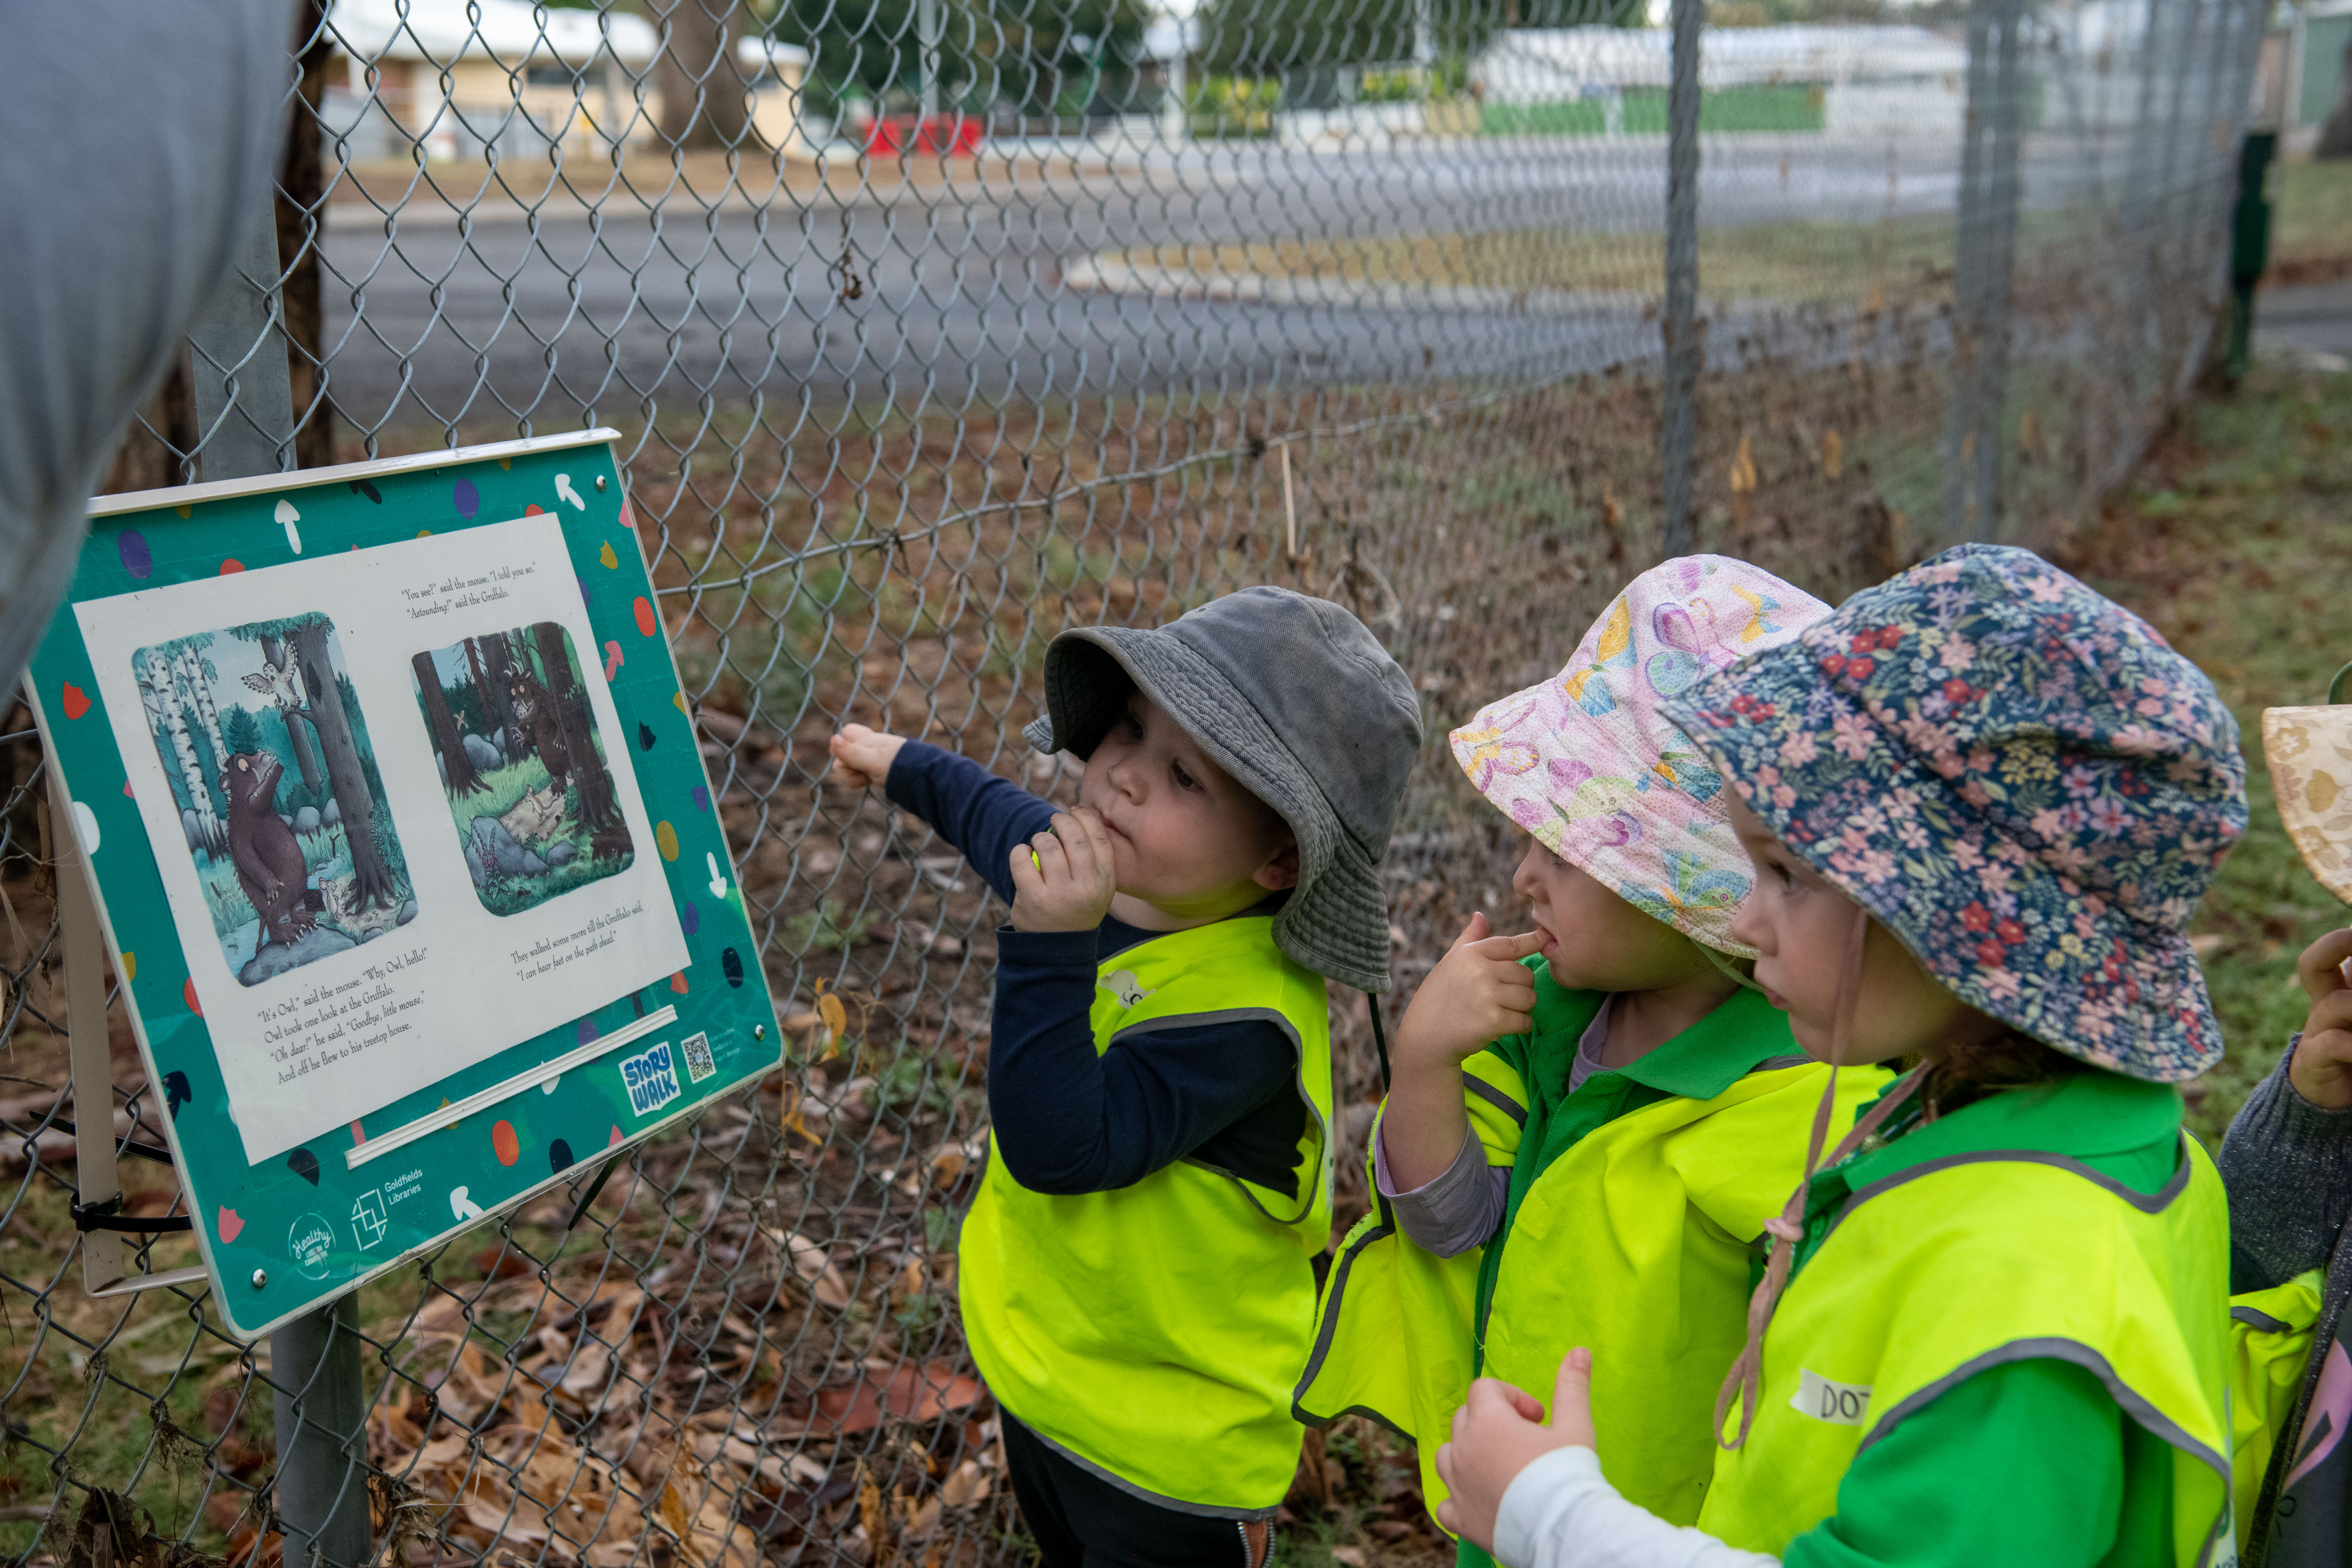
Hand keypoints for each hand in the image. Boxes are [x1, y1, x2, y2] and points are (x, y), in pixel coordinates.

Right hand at [829, 724, 905, 788]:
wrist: (919, 777)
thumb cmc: (896, 766)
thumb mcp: (871, 760)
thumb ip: (851, 752)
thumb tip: (833, 739)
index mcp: (866, 738)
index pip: (845, 733)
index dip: (842, 744)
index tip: (847, 756)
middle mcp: (866, 746)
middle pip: (842, 755)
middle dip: (848, 768)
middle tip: (863, 770)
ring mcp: (868, 758)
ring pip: (847, 767)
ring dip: (854, 776)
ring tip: (869, 777)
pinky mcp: (872, 770)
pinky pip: (856, 774)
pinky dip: (860, 780)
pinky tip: (870, 781)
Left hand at [1010, 808, 1117, 932]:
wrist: (1057, 950)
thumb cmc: (1076, 909)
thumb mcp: (1097, 888)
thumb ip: (1093, 857)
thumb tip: (1078, 815)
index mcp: (1105, 881)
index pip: (1099, 838)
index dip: (1086, 817)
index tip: (1075, 810)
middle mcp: (1086, 888)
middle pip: (1074, 837)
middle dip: (1062, 821)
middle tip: (1054, 819)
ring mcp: (1059, 895)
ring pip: (1048, 846)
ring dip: (1040, 837)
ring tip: (1038, 843)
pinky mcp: (1033, 900)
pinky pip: (1022, 861)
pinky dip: (1019, 851)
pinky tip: (1022, 854)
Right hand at [1394, 913, 1543, 1069]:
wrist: (1424, 1037)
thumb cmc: (1438, 998)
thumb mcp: (1450, 963)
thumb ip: (1469, 939)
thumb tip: (1480, 915)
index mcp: (1471, 954)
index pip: (1511, 944)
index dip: (1533, 941)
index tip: (1547, 937)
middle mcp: (1480, 970)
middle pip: (1525, 975)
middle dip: (1520, 988)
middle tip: (1502, 998)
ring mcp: (1488, 995)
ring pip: (1529, 998)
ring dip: (1522, 1008)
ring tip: (1501, 1011)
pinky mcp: (1494, 1021)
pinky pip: (1525, 1021)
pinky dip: (1520, 1026)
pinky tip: (1503, 1027)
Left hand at [1435, 1350, 1597, 1550]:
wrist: (1562, 1531)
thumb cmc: (1567, 1475)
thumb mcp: (1575, 1426)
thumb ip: (1571, 1386)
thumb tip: (1579, 1351)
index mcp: (1488, 1422)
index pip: (1484, 1389)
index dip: (1512, 1397)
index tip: (1537, 1417)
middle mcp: (1463, 1449)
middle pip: (1465, 1418)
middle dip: (1491, 1421)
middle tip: (1525, 1441)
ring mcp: (1456, 1484)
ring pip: (1447, 1455)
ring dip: (1468, 1454)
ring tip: (1501, 1466)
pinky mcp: (1459, 1517)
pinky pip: (1445, 1502)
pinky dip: (1459, 1497)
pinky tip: (1482, 1500)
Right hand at [2293, 929, 2351, 1108]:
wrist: (2327, 1100)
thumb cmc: (2351, 1054)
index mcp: (2338, 990)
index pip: (2331, 952)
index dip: (2344, 940)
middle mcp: (2323, 1005)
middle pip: (2312, 964)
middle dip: (2339, 946)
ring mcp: (2317, 1031)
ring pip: (2338, 1004)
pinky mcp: (2314, 1060)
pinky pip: (2334, 1044)